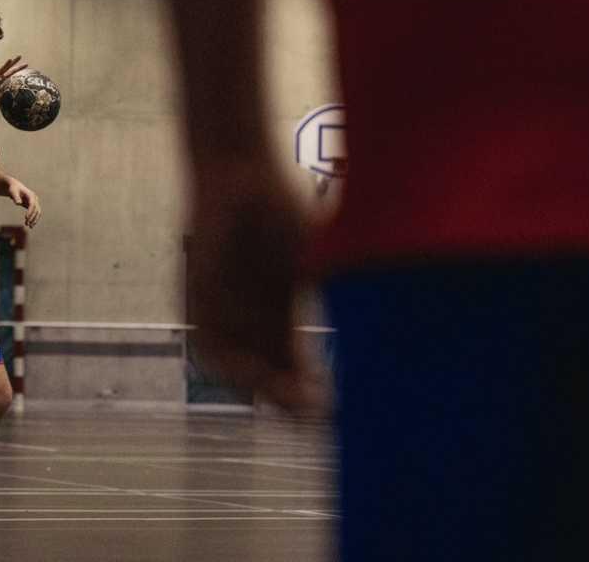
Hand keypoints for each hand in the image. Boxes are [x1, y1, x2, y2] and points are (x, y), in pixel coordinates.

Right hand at [0, 56, 26, 104]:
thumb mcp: (0, 97)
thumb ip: (6, 95)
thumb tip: (15, 97)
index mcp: (0, 80)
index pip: (11, 73)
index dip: (18, 69)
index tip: (26, 64)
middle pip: (6, 69)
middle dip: (13, 63)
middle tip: (20, 56)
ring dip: (5, 66)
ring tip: (10, 60)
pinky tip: (1, 78)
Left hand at [8, 180, 40, 227]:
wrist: (15, 187)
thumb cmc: (13, 189)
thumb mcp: (13, 191)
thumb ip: (15, 197)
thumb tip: (18, 203)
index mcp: (31, 195)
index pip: (32, 204)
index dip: (30, 211)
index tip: (26, 218)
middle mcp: (35, 199)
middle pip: (36, 209)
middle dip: (32, 217)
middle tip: (27, 224)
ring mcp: (35, 203)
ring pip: (37, 213)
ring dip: (34, 220)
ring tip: (29, 226)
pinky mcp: (32, 206)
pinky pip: (35, 214)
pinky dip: (33, 219)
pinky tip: (30, 225)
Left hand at [186, 161, 323, 412]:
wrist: (238, 172)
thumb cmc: (279, 207)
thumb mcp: (316, 253)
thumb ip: (341, 280)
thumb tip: (392, 306)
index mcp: (278, 312)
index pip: (293, 364)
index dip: (309, 389)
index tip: (333, 409)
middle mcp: (247, 317)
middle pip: (263, 372)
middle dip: (285, 398)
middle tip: (311, 415)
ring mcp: (219, 308)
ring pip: (231, 363)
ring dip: (254, 383)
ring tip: (282, 398)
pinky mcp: (195, 294)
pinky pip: (205, 336)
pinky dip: (225, 354)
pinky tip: (248, 367)